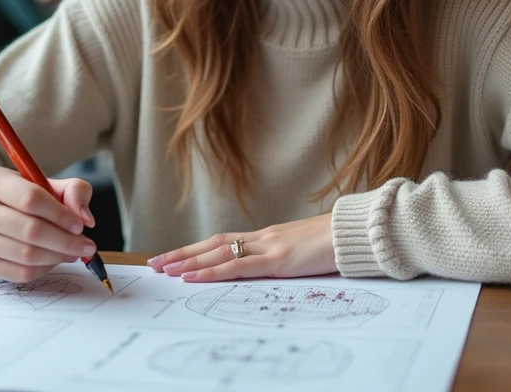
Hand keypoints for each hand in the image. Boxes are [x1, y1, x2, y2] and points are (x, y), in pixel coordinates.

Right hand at [0, 167, 97, 282]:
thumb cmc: (24, 196)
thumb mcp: (48, 183)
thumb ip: (74, 191)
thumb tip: (86, 219)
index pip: (31, 199)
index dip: (60, 215)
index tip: (80, 225)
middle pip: (30, 231)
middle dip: (65, 241)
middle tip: (86, 244)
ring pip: (27, 255)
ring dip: (58, 256)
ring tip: (74, 251)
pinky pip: (21, 273)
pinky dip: (45, 268)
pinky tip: (54, 259)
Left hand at [147, 213, 336, 282]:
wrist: (355, 232)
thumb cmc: (335, 243)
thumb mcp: (304, 251)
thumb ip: (286, 257)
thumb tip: (275, 267)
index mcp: (268, 236)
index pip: (223, 240)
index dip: (198, 248)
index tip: (175, 255)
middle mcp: (262, 237)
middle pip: (212, 243)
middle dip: (182, 254)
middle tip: (155, 263)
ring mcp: (268, 246)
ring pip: (217, 253)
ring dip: (187, 262)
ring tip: (164, 270)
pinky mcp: (277, 259)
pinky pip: (236, 266)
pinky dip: (210, 272)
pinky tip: (192, 277)